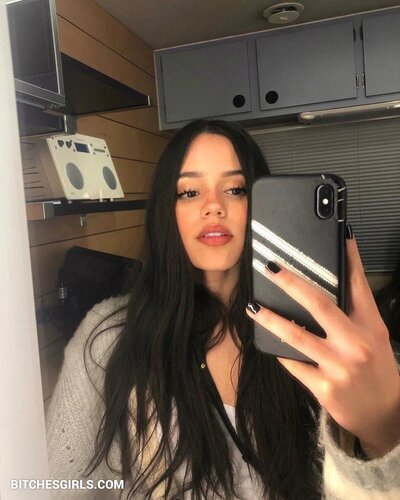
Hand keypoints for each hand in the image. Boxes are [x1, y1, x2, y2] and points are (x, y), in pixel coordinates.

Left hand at [246, 236, 399, 457]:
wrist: (385, 415)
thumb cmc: (378, 370)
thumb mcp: (374, 335)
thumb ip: (355, 311)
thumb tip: (333, 284)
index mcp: (370, 327)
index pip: (358, 285)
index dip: (349, 258)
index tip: (339, 236)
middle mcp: (355, 344)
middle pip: (319, 305)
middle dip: (292, 283)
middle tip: (272, 268)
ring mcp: (338, 367)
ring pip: (297, 336)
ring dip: (271, 319)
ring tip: (253, 307)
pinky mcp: (324, 387)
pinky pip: (294, 364)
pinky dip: (281, 352)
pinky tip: (270, 343)